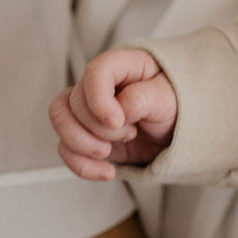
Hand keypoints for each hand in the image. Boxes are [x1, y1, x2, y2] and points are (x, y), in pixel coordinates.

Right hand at [49, 48, 178, 180]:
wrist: (175, 131)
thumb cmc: (173, 103)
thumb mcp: (167, 98)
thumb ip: (142, 98)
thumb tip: (119, 108)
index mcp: (120, 67)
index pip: (95, 73)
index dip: (99, 100)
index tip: (116, 121)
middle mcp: (99, 87)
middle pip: (73, 103)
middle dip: (98, 128)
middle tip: (128, 133)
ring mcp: (89, 112)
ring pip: (61, 123)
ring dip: (83, 146)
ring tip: (111, 150)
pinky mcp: (86, 136)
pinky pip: (66, 150)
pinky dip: (82, 165)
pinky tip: (106, 170)